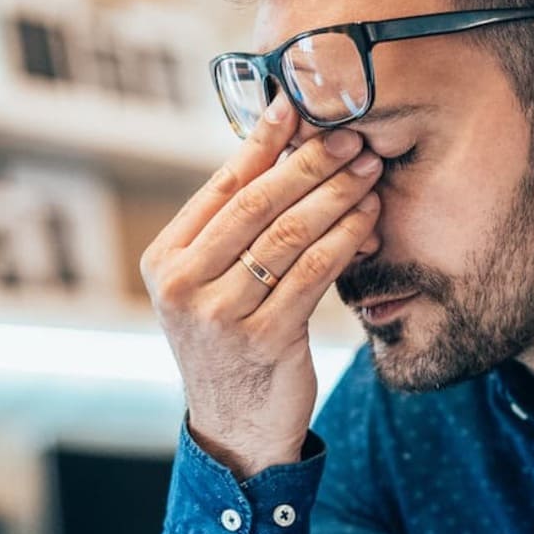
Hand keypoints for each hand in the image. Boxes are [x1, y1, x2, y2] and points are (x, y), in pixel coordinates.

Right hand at [140, 96, 384, 478]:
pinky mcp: (264, 338)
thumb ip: (234, 229)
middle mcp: (182, 284)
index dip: (263, 141)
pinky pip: (314, 272)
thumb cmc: (233, 344)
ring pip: (289, 235)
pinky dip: (345, 239)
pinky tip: (368, 219)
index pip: (221, 186)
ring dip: (336, 195)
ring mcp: (220, 313)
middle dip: (310, 162)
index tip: (298, 105)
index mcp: (165, 260)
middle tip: (350, 134)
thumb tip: (280, 148)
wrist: (236, 428)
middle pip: (257, 204)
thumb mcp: (214, 284)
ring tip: (368, 169)